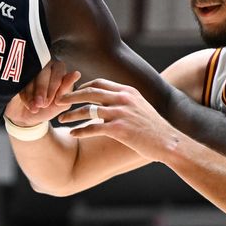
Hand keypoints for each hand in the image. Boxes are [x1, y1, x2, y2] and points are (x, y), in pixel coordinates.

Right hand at [5, 60, 80, 129]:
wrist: (27, 117)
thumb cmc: (47, 109)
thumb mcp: (60, 104)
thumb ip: (68, 91)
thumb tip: (76, 73)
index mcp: (59, 72)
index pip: (58, 71)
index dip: (54, 86)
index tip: (53, 101)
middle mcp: (45, 66)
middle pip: (43, 70)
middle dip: (42, 89)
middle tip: (42, 104)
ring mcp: (30, 70)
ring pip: (31, 75)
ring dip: (32, 93)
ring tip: (34, 107)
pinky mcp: (18, 76)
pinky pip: (20, 81)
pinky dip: (24, 94)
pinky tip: (28, 104)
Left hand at [58, 79, 178, 161]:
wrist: (167, 142)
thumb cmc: (153, 128)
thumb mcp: (140, 107)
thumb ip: (125, 101)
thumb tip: (111, 100)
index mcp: (127, 91)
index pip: (99, 83)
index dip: (83, 86)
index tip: (73, 92)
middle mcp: (122, 99)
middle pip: (89, 92)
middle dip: (71, 96)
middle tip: (58, 101)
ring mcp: (120, 113)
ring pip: (87, 110)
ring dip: (71, 114)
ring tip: (60, 118)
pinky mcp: (118, 129)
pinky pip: (92, 128)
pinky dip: (80, 130)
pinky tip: (72, 133)